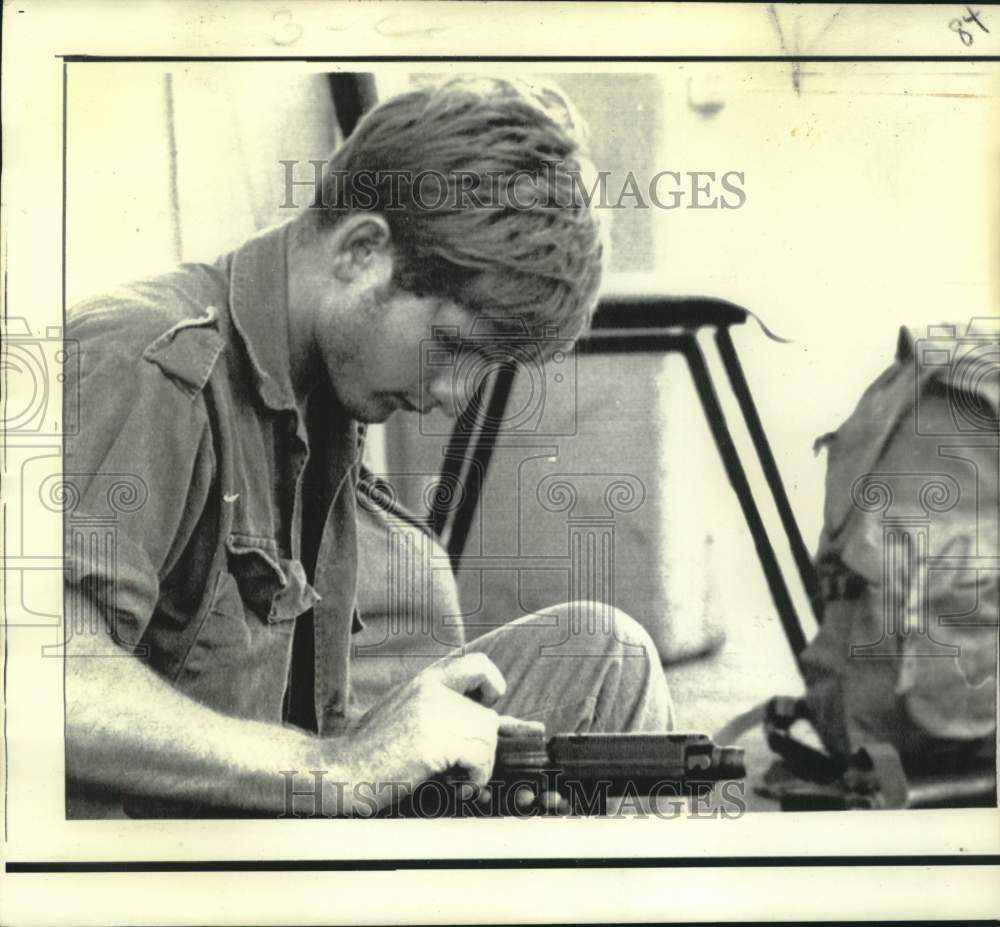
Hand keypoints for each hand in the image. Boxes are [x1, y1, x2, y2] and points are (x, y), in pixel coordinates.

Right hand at [342, 652, 508, 807]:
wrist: (339, 770)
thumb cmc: (371, 753)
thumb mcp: (407, 716)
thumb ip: (441, 711)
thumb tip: (494, 725)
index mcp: (424, 681)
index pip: (478, 663)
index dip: (491, 685)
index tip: (485, 709)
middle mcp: (430, 689)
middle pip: (488, 715)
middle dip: (483, 748)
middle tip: (465, 767)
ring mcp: (431, 712)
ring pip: (487, 737)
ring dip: (480, 766)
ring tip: (459, 780)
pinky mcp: (432, 740)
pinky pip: (479, 757)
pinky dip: (475, 779)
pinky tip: (457, 788)